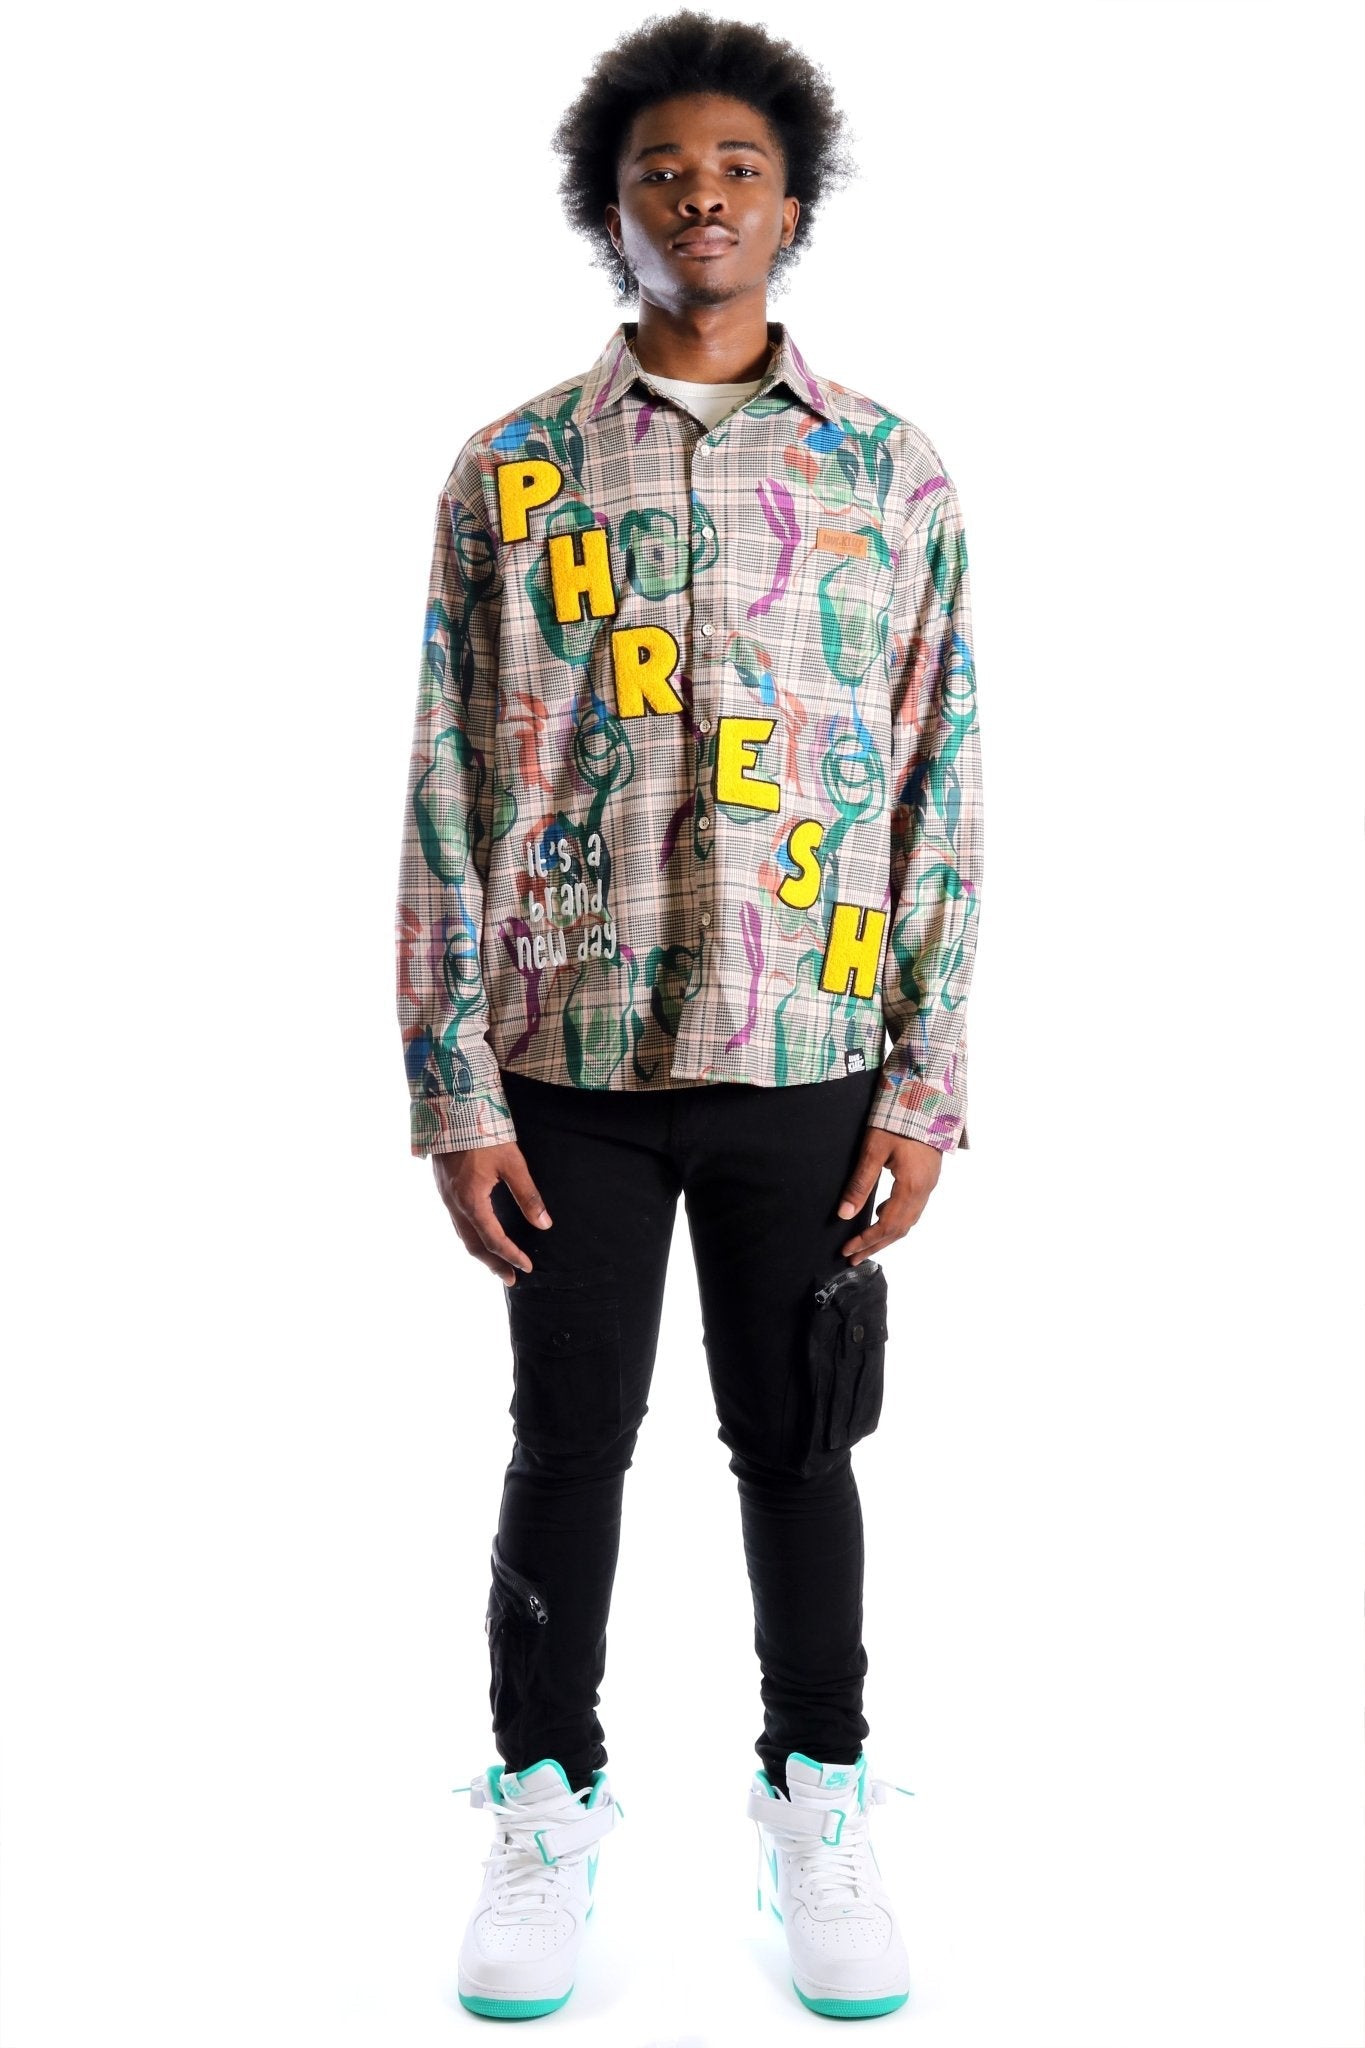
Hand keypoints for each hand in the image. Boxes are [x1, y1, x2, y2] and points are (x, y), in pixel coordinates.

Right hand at [431, 1141, 552, 1287]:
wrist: (451, 1109)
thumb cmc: (483, 1133)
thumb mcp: (512, 1164)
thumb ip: (528, 1195)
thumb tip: (544, 1224)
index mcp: (471, 1202)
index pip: (493, 1240)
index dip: (511, 1256)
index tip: (528, 1267)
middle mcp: (454, 1204)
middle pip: (473, 1245)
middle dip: (492, 1264)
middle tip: (510, 1279)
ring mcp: (445, 1196)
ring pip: (462, 1234)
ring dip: (480, 1251)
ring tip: (496, 1262)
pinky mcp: (443, 1187)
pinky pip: (456, 1221)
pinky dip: (470, 1235)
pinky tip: (478, 1232)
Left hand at [835, 1127, 942, 1261]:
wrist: (929, 1099)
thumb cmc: (898, 1119)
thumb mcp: (874, 1150)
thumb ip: (860, 1183)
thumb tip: (845, 1214)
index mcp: (911, 1187)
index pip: (886, 1226)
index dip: (866, 1241)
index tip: (847, 1250)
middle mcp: (924, 1191)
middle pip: (899, 1229)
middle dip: (875, 1245)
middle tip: (853, 1258)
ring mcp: (929, 1185)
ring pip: (909, 1221)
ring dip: (887, 1235)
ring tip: (867, 1243)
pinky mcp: (929, 1176)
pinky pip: (914, 1208)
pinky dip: (897, 1219)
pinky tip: (882, 1214)